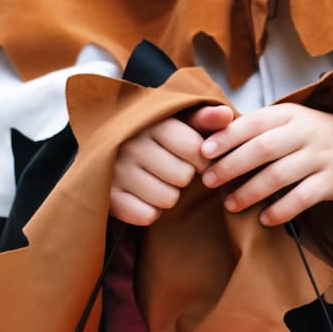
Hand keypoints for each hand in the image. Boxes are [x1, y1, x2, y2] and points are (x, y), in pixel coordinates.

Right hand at [109, 104, 234, 225]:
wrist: (104, 146)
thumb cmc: (154, 135)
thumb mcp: (176, 120)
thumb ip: (204, 118)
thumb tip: (228, 116)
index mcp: (150, 122)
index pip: (194, 149)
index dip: (201, 159)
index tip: (195, 157)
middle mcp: (130, 145)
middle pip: (183, 177)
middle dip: (183, 176)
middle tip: (171, 168)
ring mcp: (116, 172)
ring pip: (167, 199)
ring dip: (168, 194)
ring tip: (157, 181)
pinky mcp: (109, 197)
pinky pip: (147, 215)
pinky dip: (150, 210)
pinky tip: (143, 195)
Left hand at [199, 103, 332, 225]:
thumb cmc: (313, 137)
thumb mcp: (289, 123)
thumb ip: (259, 129)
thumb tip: (212, 140)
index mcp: (290, 114)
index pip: (254, 123)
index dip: (227, 137)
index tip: (204, 152)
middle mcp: (306, 132)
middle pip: (263, 148)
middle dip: (232, 166)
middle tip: (209, 181)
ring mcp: (322, 156)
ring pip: (280, 175)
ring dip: (251, 192)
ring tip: (231, 205)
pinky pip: (304, 197)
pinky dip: (282, 210)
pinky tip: (265, 219)